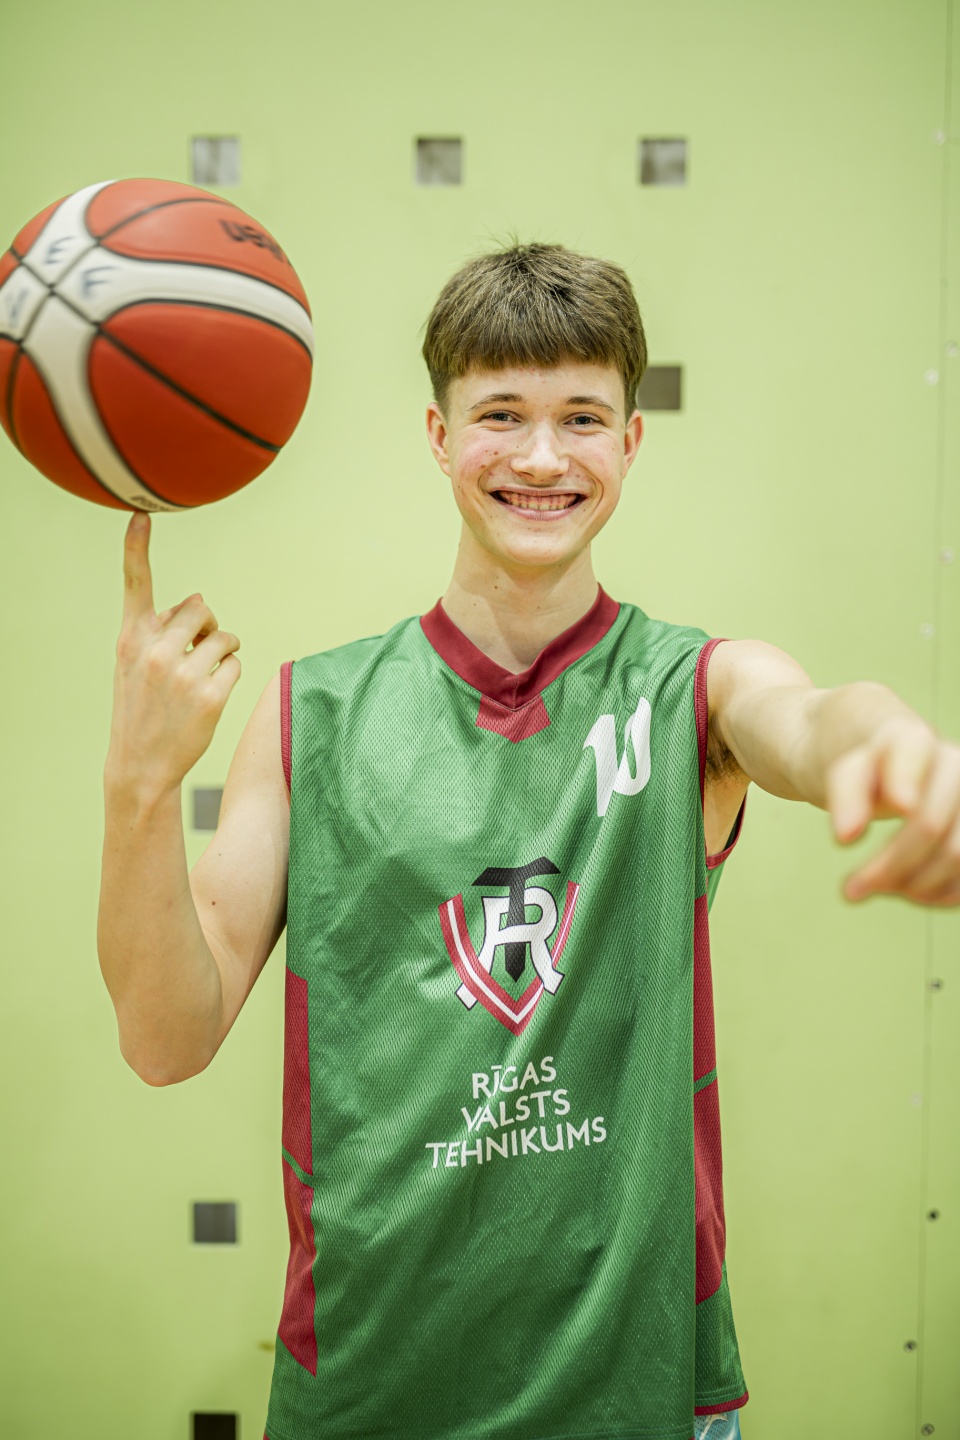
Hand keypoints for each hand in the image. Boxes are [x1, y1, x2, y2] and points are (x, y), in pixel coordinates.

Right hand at [105, 513, 241, 798]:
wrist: (140, 764)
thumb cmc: (142, 709)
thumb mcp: (134, 666)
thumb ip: (158, 631)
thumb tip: (198, 604)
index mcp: (131, 638)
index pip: (135, 585)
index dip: (136, 548)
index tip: (141, 514)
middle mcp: (154, 650)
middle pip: (201, 606)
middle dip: (206, 625)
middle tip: (197, 652)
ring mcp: (182, 672)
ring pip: (224, 636)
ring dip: (222, 651)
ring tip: (203, 677)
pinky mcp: (210, 694)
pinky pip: (236, 663)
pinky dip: (229, 674)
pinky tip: (211, 695)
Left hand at [828, 716, 959, 905]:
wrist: (894, 771)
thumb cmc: (868, 773)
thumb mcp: (847, 775)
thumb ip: (846, 797)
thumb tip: (847, 837)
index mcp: (913, 740)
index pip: (911, 757)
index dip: (905, 782)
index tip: (899, 806)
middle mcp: (955, 766)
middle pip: (929, 824)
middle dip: (888, 865)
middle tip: (850, 891)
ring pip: (956, 855)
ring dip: (913, 885)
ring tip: (878, 890)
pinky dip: (937, 893)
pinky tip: (908, 892)